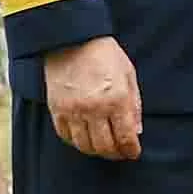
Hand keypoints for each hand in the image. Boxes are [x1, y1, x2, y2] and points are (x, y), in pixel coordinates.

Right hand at [44, 35, 141, 160]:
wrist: (72, 39)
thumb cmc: (104, 54)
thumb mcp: (128, 74)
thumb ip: (134, 104)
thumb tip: (136, 131)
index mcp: (116, 99)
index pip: (125, 137)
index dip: (131, 150)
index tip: (133, 153)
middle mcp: (94, 109)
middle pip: (105, 146)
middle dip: (115, 154)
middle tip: (119, 153)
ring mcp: (73, 110)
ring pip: (85, 145)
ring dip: (96, 151)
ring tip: (103, 148)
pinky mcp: (56, 109)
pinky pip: (66, 136)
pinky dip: (76, 142)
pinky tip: (84, 139)